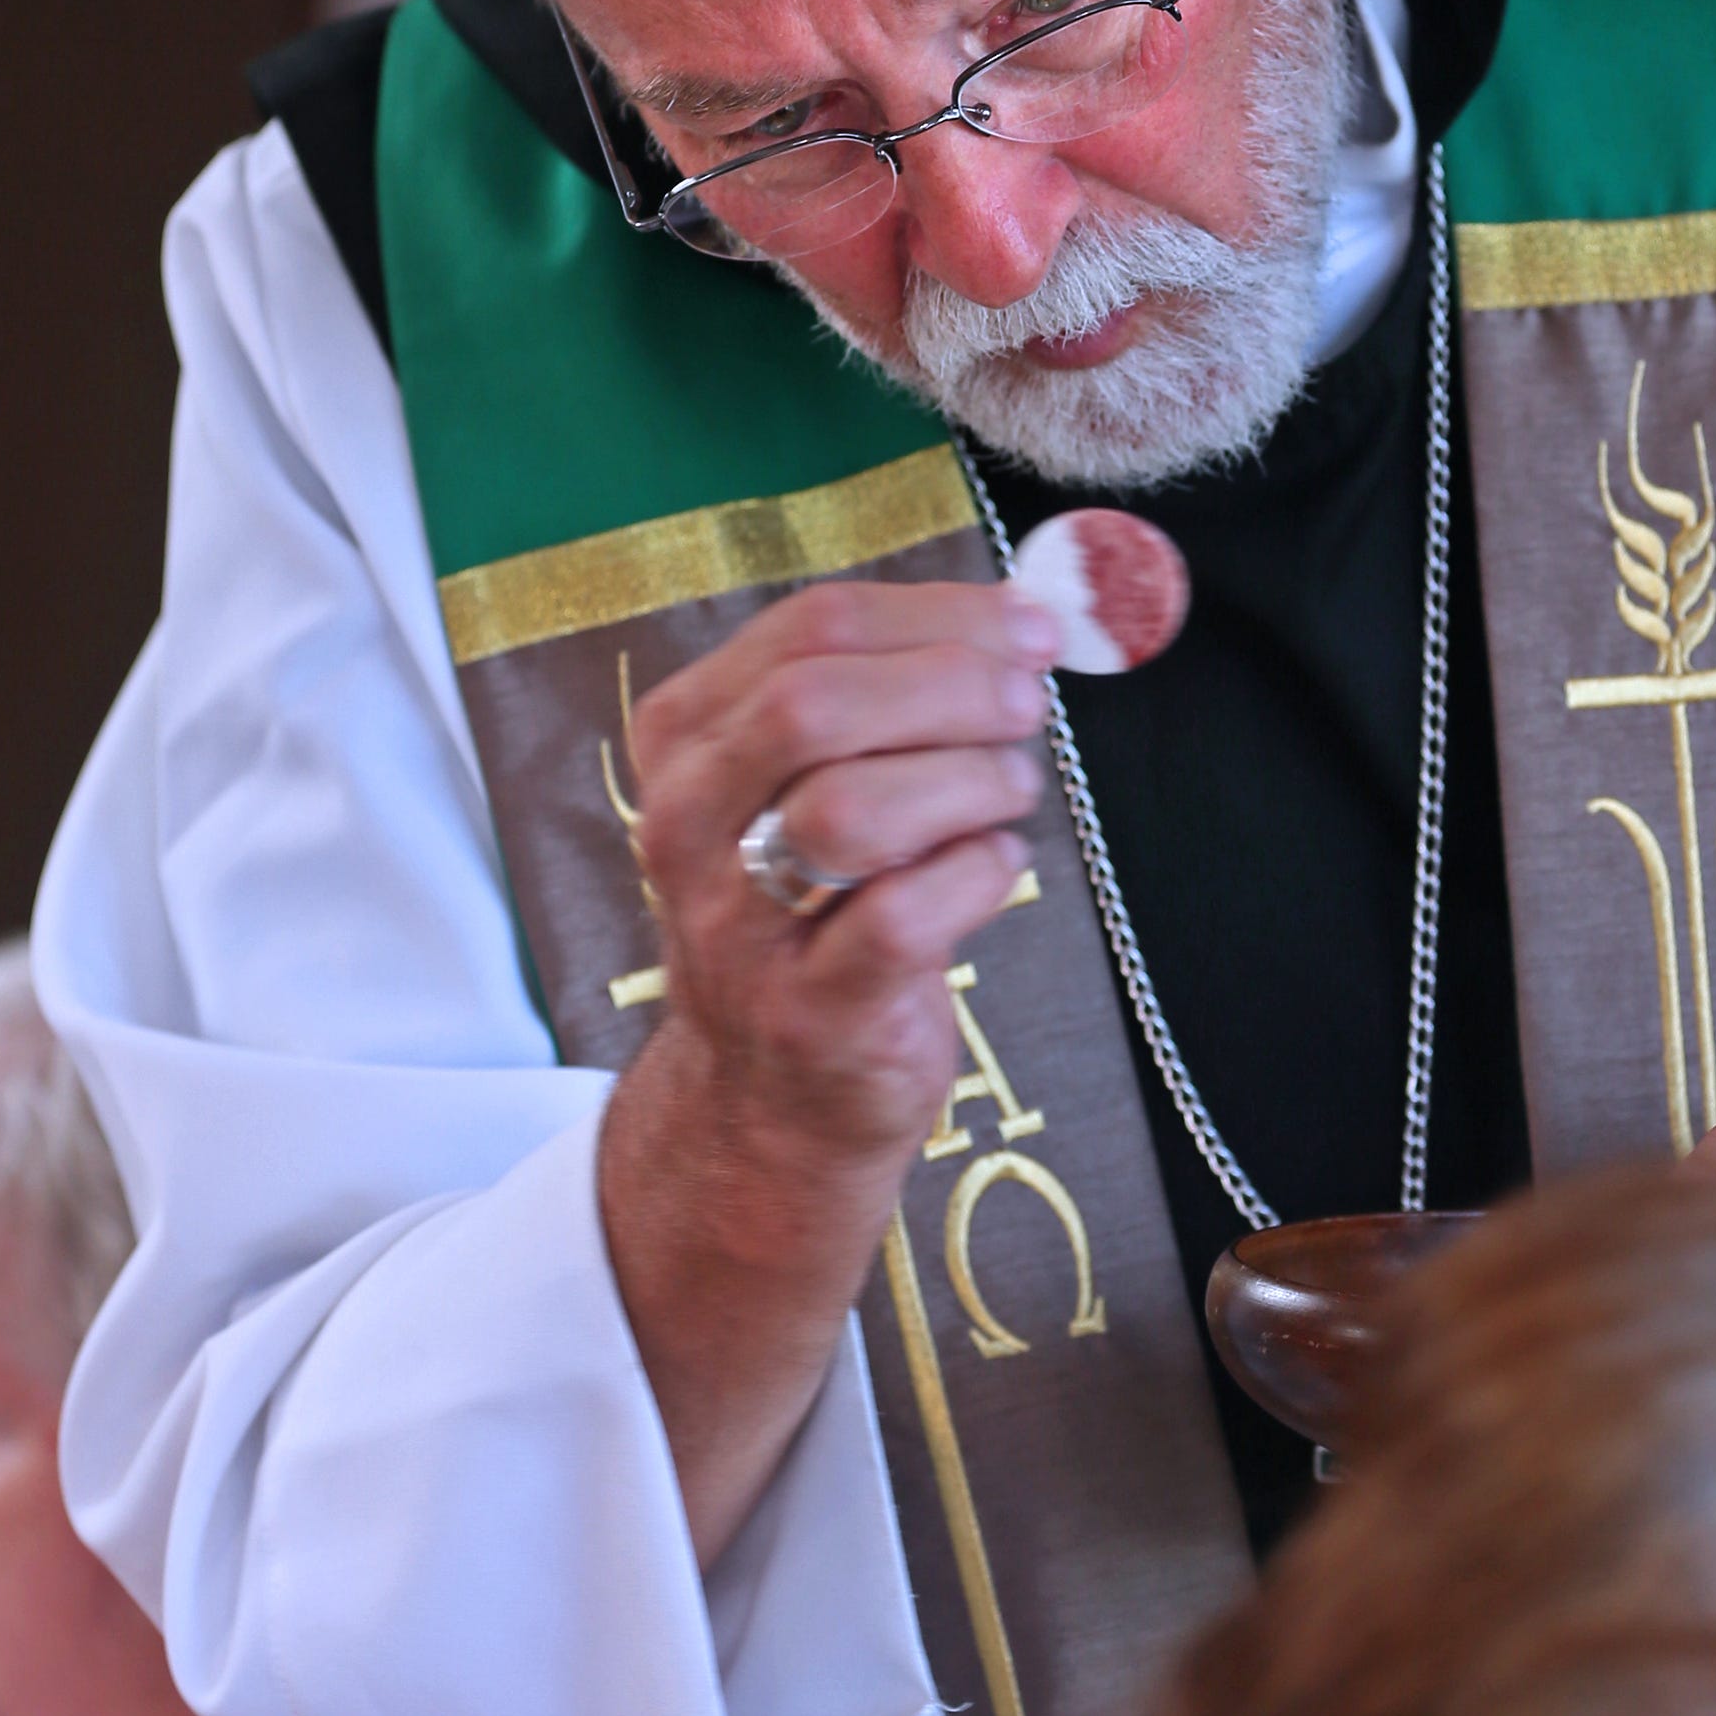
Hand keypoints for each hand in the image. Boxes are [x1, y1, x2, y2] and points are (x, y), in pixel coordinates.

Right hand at [597, 576, 1059, 1561]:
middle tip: (1028, 701)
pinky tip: (994, 871)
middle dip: (950, 684)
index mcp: (687, 741)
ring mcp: (741, 927)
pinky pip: (905, 917)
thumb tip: (1022, 624)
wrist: (770, 1099)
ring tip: (1008, 791)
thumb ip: (886, 698)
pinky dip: (978, 876)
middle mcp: (690, 827)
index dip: (939, 615)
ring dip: (965, 780)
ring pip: (850, 808)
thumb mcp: (809, 783)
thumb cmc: (819, 911)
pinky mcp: (812, 1011)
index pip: (807, 629)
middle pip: (814, 704)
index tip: (1028, 626)